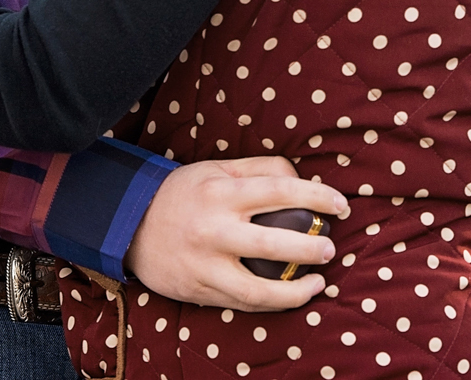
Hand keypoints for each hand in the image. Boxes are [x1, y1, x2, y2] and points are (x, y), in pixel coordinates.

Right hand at [126, 158, 350, 310]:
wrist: (130, 224)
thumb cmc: (184, 193)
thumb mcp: (218, 168)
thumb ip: (261, 168)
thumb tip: (301, 179)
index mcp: (222, 192)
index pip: (281, 190)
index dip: (318, 198)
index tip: (340, 205)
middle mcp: (214, 229)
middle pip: (274, 243)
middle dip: (311, 249)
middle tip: (330, 248)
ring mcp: (205, 264)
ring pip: (259, 288)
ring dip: (296, 291)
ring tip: (318, 283)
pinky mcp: (198, 290)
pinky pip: (242, 302)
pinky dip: (271, 303)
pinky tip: (290, 296)